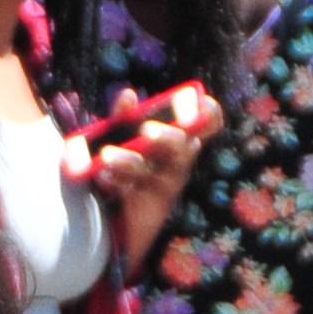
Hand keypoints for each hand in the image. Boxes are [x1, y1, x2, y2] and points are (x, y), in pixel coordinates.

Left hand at [97, 89, 221, 277]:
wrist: (110, 219)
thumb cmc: (123, 169)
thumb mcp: (122, 139)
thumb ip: (124, 117)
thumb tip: (128, 94)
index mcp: (178, 140)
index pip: (207, 126)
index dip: (209, 114)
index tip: (201, 104)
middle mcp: (177, 161)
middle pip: (182, 146)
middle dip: (165, 136)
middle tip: (145, 129)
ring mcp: (165, 185)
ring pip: (153, 169)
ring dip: (128, 160)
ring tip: (106, 155)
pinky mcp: (147, 208)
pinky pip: (132, 191)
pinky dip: (114, 181)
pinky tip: (102, 177)